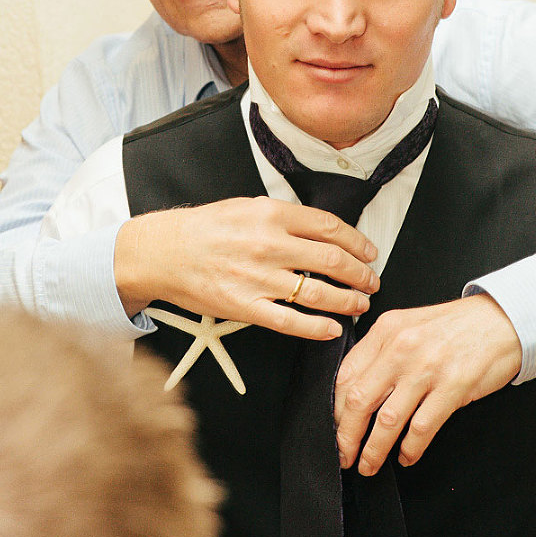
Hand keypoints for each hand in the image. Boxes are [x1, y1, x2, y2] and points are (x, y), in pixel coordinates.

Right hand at [114, 196, 379, 339]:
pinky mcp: (245, 306)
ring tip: (360, 304)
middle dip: (361, 274)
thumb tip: (324, 231)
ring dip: (347, 301)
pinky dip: (318, 328)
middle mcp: (269, 244)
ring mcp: (258, 278)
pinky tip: (333, 330)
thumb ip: (285, 217)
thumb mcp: (247, 207)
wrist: (164, 251)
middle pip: (333, 261)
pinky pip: (290, 322)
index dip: (358, 243)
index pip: (330, 228)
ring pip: (318, 293)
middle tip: (372, 282)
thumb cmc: (207, 227)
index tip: (370, 253)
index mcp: (272, 215)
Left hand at [334, 293, 522, 473]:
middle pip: (360, 400)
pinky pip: (422, 428)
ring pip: (388, 420)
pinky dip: (410, 448)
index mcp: (386, 331)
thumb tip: (356, 388)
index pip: (346, 375)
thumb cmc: (455, 326)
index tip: (335, 427)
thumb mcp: (409, 325)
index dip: (335, 408)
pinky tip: (406, 456)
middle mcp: (402, 348)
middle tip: (344, 455)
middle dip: (347, 435)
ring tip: (369, 465)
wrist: (502, 319)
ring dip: (375, 450)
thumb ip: (382, 351)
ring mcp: (427, 368)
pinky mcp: (453, 387)